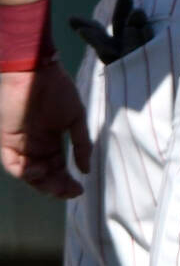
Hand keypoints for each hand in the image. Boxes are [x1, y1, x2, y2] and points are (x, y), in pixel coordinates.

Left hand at [0, 62, 90, 199]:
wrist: (37, 74)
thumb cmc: (59, 91)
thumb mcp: (76, 118)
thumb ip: (81, 144)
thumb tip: (86, 170)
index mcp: (51, 142)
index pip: (58, 168)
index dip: (67, 181)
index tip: (80, 189)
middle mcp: (35, 147)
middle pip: (44, 175)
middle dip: (56, 186)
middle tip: (70, 192)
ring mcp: (21, 145)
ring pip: (29, 174)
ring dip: (42, 183)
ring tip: (56, 186)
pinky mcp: (7, 141)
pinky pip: (13, 163)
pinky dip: (25, 171)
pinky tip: (39, 172)